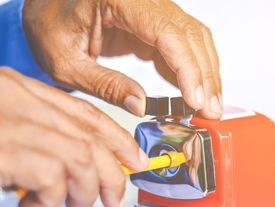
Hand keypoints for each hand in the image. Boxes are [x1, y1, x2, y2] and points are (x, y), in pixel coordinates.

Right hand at [0, 67, 148, 206]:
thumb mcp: (5, 124)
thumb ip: (40, 136)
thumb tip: (71, 167)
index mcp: (22, 89)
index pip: (87, 113)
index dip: (119, 140)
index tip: (136, 160)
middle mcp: (19, 98)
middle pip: (90, 137)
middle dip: (113, 175)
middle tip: (115, 199)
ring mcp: (10, 120)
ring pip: (80, 157)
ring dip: (86, 191)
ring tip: (76, 206)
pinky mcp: (0, 148)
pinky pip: (51, 177)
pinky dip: (51, 199)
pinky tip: (35, 205)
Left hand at [22, 0, 222, 118]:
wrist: (46, 6)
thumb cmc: (49, 26)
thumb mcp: (67, 63)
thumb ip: (105, 84)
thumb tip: (141, 107)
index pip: (167, 32)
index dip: (187, 67)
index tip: (196, 100)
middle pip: (189, 34)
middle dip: (204, 75)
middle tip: (210, 110)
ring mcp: (151, 9)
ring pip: (193, 37)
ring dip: (205, 73)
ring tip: (208, 105)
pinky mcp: (153, 22)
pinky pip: (182, 44)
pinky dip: (191, 70)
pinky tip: (193, 92)